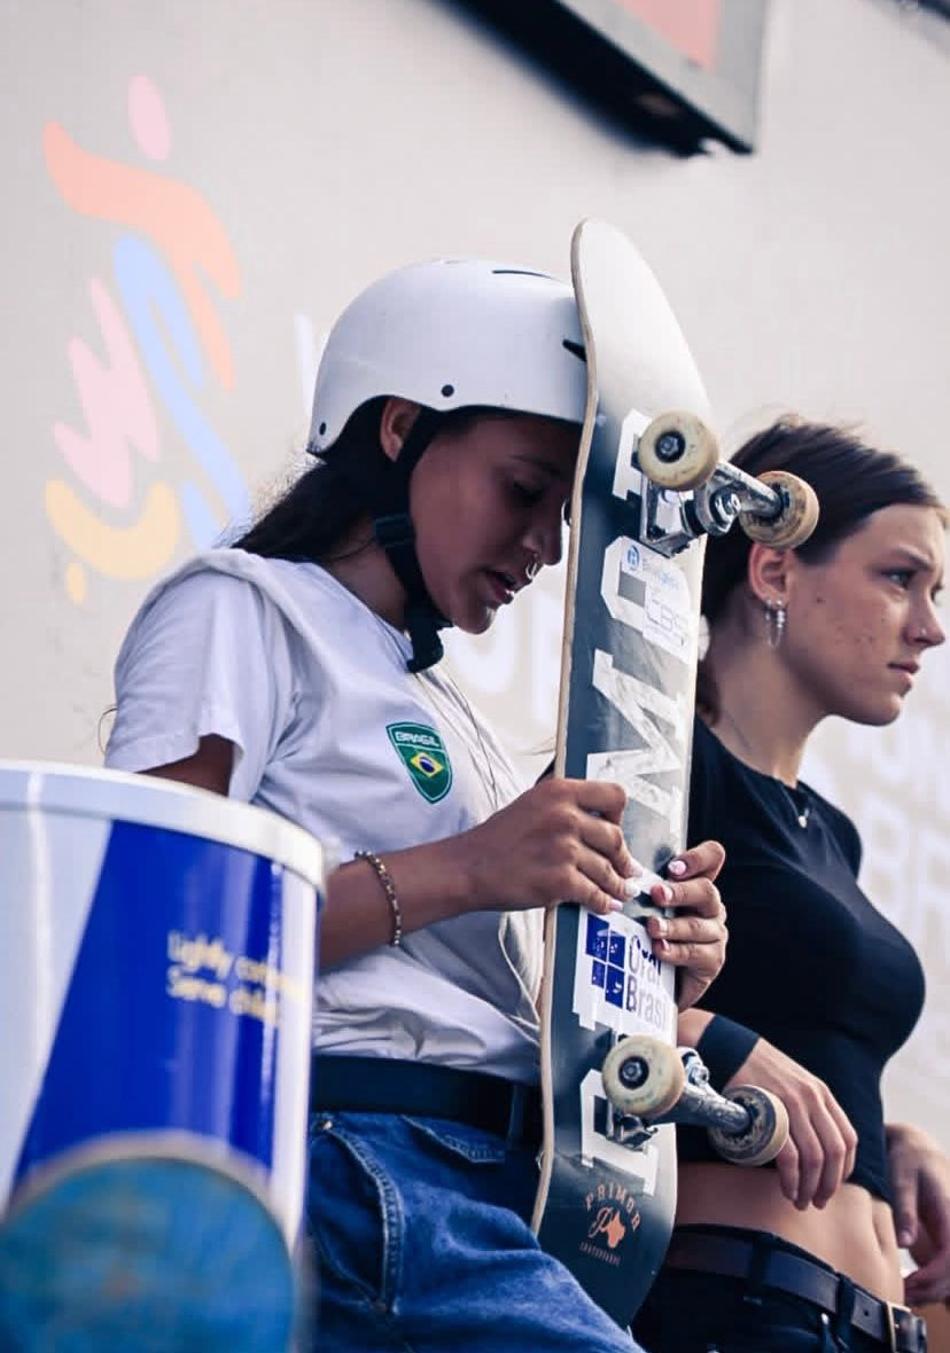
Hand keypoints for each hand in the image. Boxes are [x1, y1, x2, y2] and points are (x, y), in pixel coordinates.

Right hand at [461, 777, 638, 915]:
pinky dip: (604, 902)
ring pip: (607, 869)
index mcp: (559, 792)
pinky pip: (594, 894)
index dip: (619, 815)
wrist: (468, 868)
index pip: (613, 795)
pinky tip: (607, 904)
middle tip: (628, 869)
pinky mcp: (560, 881)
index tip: (617, 827)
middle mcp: (565, 816)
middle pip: (615, 837)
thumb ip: (564, 807)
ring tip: (622, 890)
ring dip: (618, 884)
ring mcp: (564, 849)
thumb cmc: (497, 838)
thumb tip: (599, 822)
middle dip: (624, 858)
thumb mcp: (531, 804)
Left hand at [642, 841, 726, 1010]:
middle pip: (706, 891)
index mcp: (695, 883)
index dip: (698, 858)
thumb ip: (640, 887)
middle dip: (679, 892)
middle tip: (656, 894)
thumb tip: (615, 870)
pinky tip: (659, 950)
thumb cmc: (644, 933)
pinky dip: (675, 952)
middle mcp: (710, 906)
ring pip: (698, 925)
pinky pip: (696, 953)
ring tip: (652, 927)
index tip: (672, 867)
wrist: (654, 981)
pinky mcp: (713, 960)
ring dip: (673, 925)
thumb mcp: (642, 907)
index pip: (712, 858)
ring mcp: (714, 933)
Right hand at [725, 1038, 856, 1210]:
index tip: (831, 1186)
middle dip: (829, 1184)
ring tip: (801, 1201)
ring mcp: (792, 1104)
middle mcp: (812, 1098)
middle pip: (834, 1152)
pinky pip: (789, 1155)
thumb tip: (817, 1151)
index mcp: (822, 1094)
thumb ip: (810, 1111)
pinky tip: (787, 1189)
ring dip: (810, 1187)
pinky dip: (792, 1179)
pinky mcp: (771, 1112)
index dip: (844, 1169)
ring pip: (815, 1157)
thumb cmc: (760, 1074)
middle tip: (817, 1202)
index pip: (848, 1139)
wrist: (732, 1049)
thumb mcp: (795, 1085)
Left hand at [886, 1122, 949, 1306]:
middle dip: (930, 1289)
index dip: (934, 1275)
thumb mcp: (902, 1177)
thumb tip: (904, 1242)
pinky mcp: (945, 1241)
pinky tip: (911, 1289)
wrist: (916, 1148)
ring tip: (902, 1293)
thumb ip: (905, 1209)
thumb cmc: (908, 1159)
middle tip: (900, 1292)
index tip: (909, 1282)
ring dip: (932, 1291)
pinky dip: (932, 1285)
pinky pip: (946, 1271)